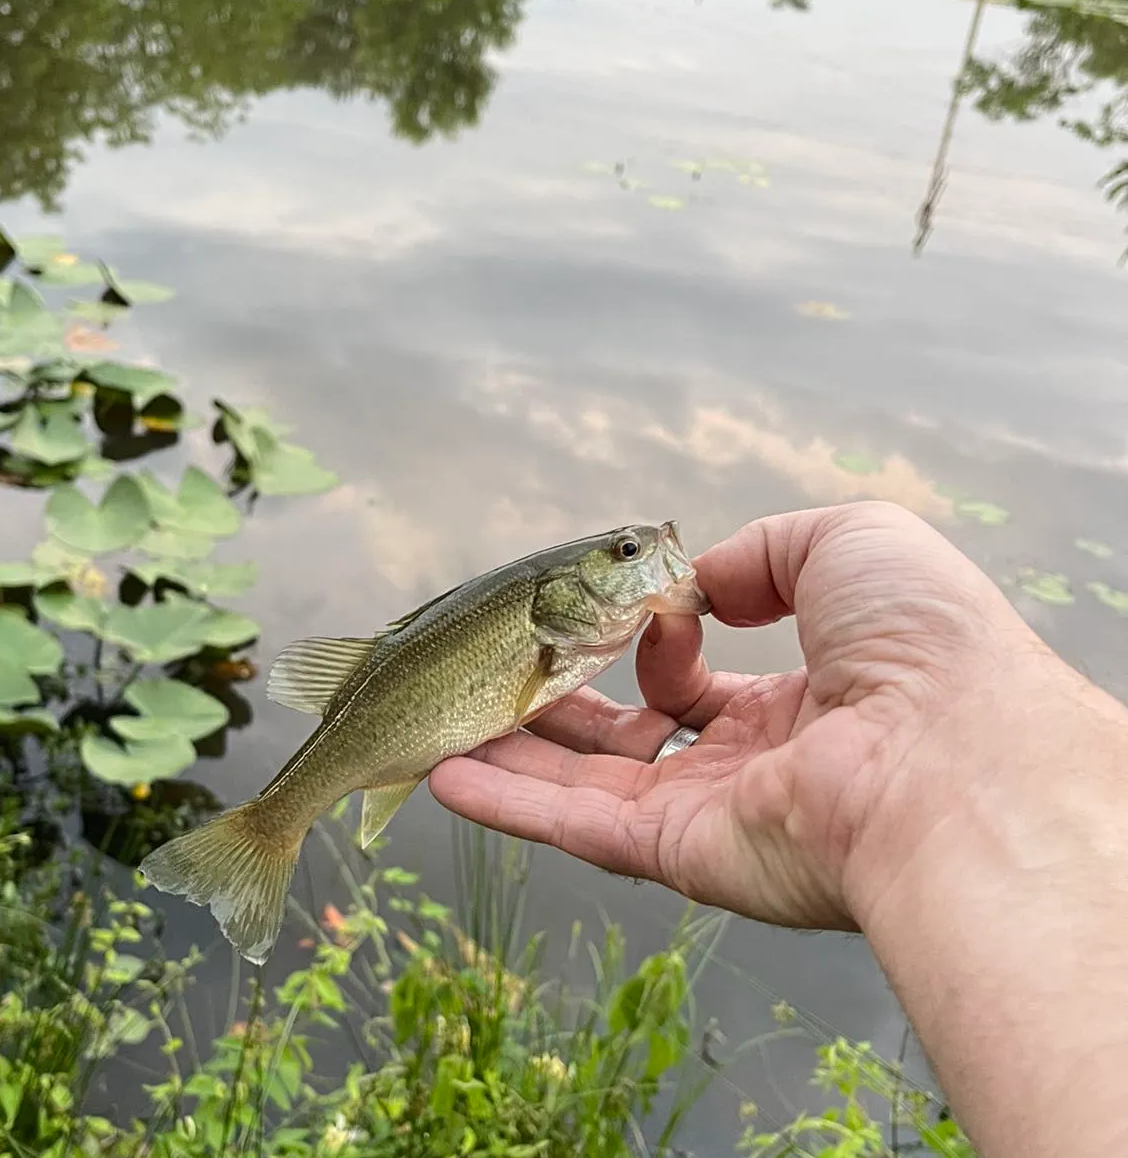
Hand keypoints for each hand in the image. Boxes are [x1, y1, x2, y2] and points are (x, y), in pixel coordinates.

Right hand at [429, 501, 1090, 931]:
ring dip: (511, 752)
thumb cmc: (922, 639)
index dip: (653, 639)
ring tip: (440, 721)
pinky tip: (444, 773)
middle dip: (558, 703)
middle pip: (626, 737)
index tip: (639, 607)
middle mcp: (752, 767)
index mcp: (800, 701)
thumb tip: (697, 587)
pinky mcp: (682, 855)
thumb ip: (762, 552)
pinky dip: (506, 804)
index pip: (696, 680)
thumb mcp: (848, 541)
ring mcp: (714, 815)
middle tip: (495, 673)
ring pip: (586, 783)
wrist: (955, 754)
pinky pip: (575, 828)